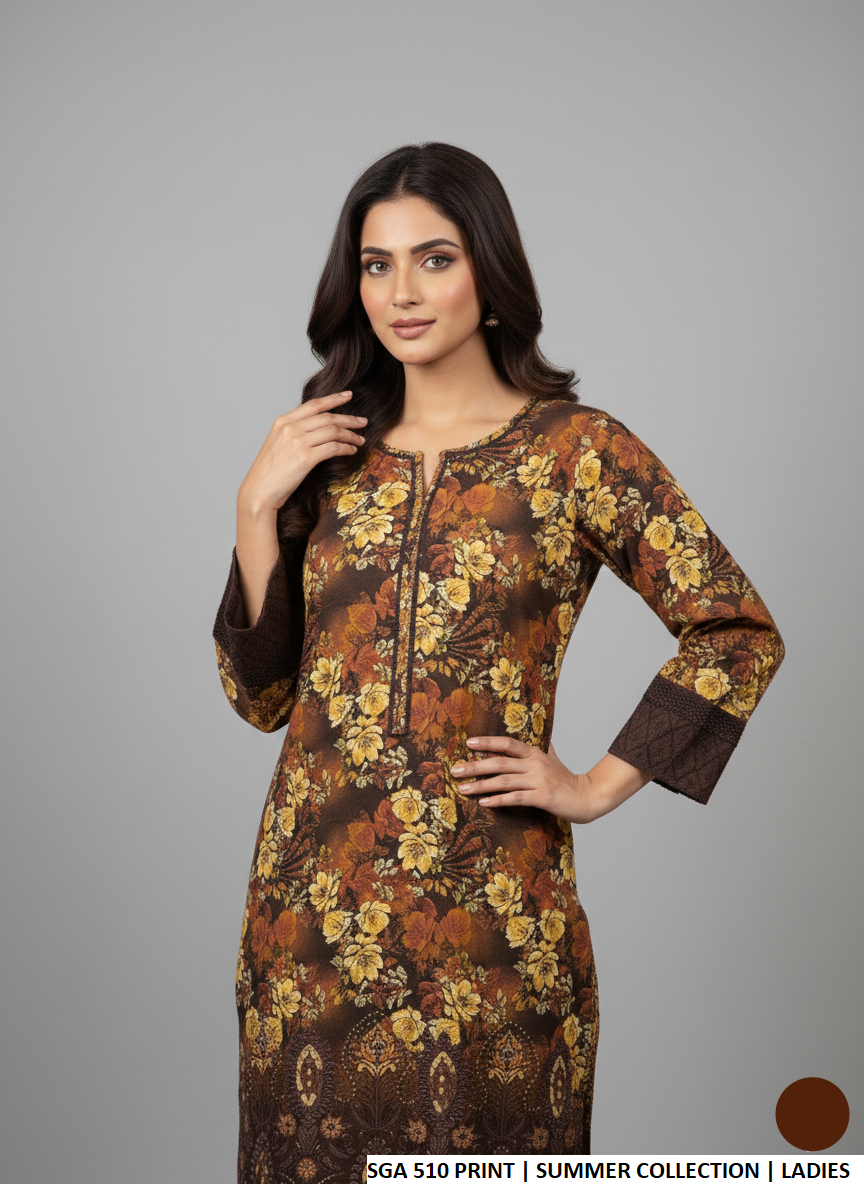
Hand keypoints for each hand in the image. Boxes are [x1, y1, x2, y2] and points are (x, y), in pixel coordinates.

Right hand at [238, 390, 366, 515]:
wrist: (259, 492)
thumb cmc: (269, 472)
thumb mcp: (278, 444)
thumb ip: (294, 432)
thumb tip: (318, 429)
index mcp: (283, 421)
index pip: (314, 404)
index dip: (334, 398)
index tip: (349, 395)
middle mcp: (290, 428)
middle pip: (328, 417)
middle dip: (349, 419)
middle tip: (363, 422)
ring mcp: (297, 442)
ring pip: (333, 431)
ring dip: (351, 435)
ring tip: (360, 440)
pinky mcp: (305, 457)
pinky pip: (333, 448)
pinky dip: (346, 448)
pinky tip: (351, 451)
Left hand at [451, 737, 649, 824]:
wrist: (588, 796)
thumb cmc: (568, 780)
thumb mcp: (554, 760)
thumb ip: (545, 750)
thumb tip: (544, 740)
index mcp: (535, 753)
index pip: (507, 744)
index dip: (488, 742)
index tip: (469, 743)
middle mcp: (534, 764)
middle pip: (499, 762)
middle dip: (475, 766)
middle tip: (456, 771)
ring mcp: (538, 780)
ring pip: (503, 781)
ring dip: (480, 785)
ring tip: (463, 789)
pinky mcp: (541, 797)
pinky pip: (515, 798)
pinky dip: (498, 800)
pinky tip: (484, 803)